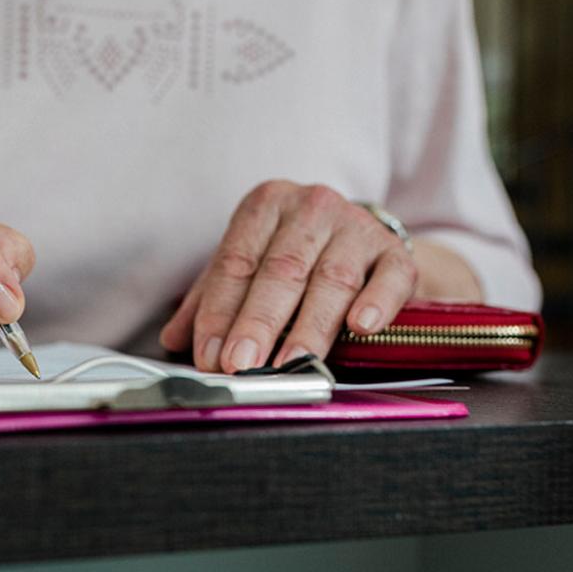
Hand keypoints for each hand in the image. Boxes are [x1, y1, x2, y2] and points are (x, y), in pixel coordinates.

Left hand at [159, 181, 417, 372]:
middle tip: (241, 364)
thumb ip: (211, 298)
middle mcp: (311, 207)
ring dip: (309, 328)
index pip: (235, 262)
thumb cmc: (300, 256)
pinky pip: (390, 277)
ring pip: (331, 280)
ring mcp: (357, 226)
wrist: (368, 242)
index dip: (219, 311)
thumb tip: (175, 338)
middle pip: (280, 271)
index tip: (209, 353)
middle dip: (257, 323)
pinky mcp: (397, 251)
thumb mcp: (251, 264)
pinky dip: (375, 302)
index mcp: (265, 206)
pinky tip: (362, 326)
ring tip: (291, 364)